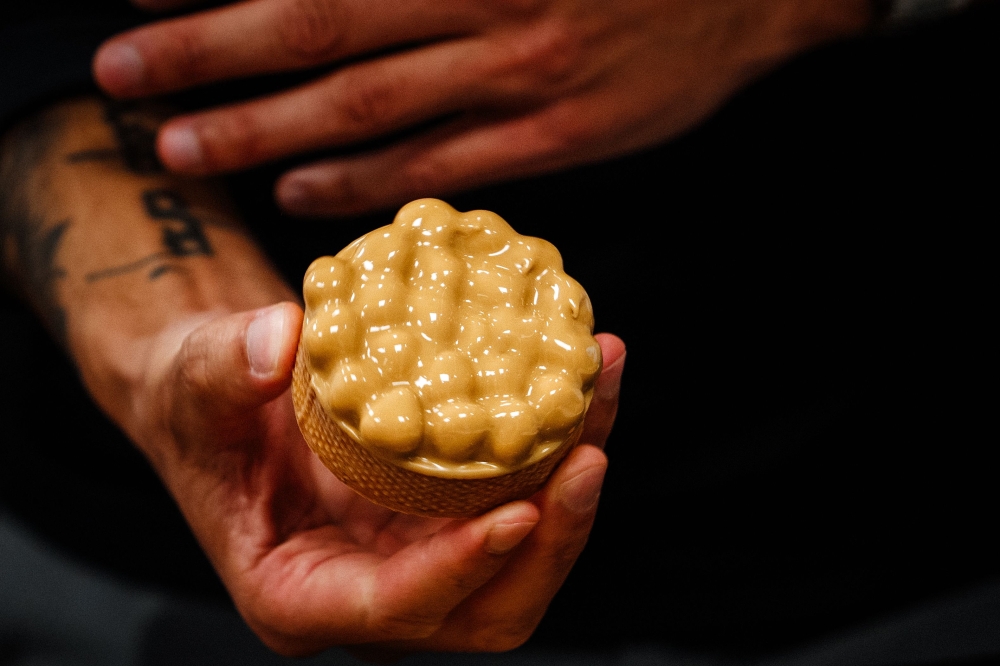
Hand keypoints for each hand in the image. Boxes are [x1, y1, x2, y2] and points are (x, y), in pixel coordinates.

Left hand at [94, 0, 870, 215]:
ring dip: (263, 129)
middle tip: (124, 79)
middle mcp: (486, 4)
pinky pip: (440, 167)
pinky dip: (361, 182)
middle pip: (319, 33)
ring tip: (184, 145)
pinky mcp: (558, 135)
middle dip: (208, 56)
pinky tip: (296, 192)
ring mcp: (522, 75)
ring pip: (368, 111)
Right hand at [132, 301, 625, 654]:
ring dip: (575, 484)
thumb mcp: (191, 384)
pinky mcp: (452, 515)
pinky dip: (562, 444)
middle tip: (589, 454)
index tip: (517, 515)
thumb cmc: (199, 407)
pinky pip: (526, 497)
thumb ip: (222, 369)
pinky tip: (583, 376)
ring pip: (525, 556)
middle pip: (487, 606)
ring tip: (599, 387)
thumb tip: (280, 340)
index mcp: (300, 593)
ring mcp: (423, 557)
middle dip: (551, 541)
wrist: (230, 395)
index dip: (458, 570)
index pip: (391, 608)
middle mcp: (375, 592)